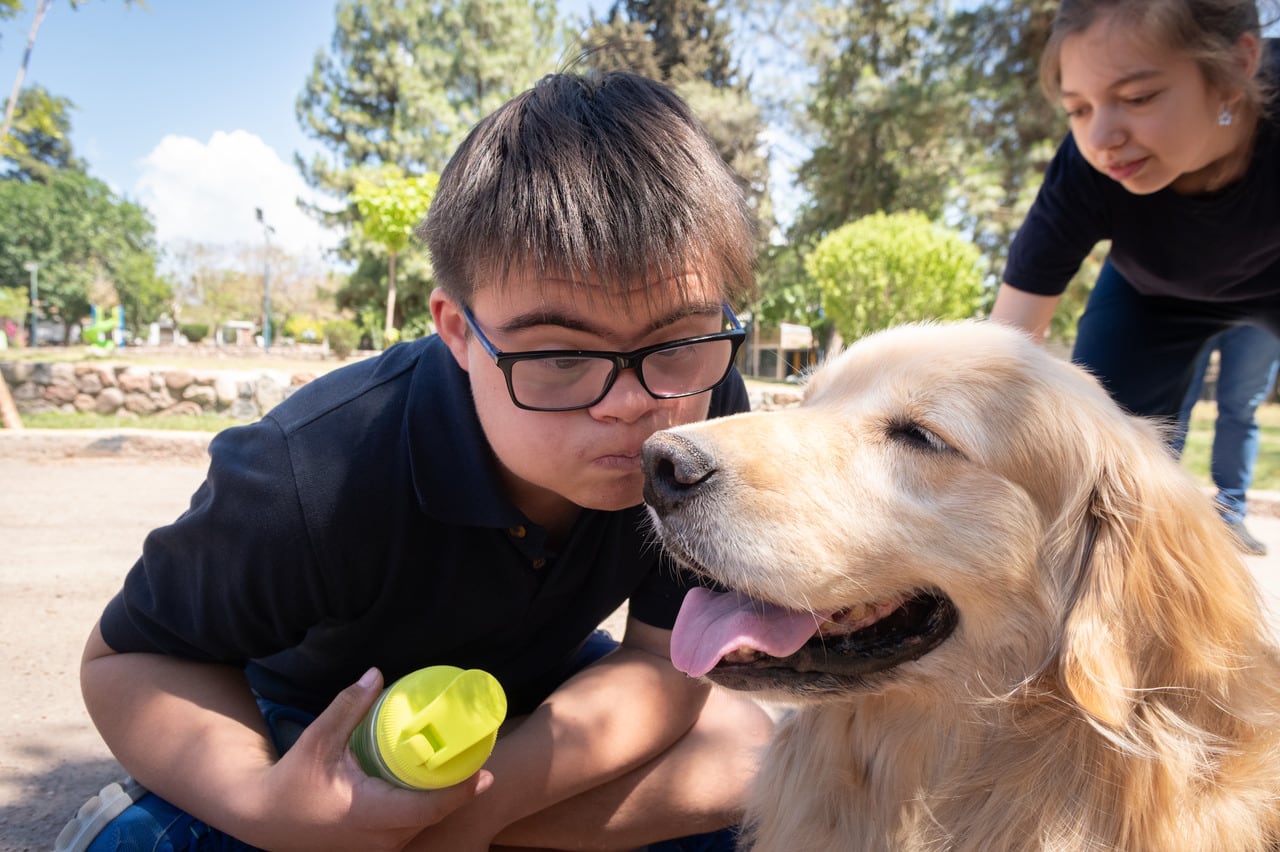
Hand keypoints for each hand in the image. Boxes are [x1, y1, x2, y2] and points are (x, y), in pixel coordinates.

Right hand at [248, 668, 491, 851]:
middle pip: (433, 816)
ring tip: (466, 762)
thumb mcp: (317, 740)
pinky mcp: (377, 845)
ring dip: (446, 798)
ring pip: (425, 823)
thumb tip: (376, 673)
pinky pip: (413, 826)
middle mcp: (379, 838)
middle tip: (479, 753)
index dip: (460, 790)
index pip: (428, 808)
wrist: (264, 819)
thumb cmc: (291, 780)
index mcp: (368, 813)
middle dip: (460, 788)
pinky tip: (438, 779)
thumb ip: (348, 706)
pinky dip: (429, 805)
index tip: (486, 770)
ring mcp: (378, 846)